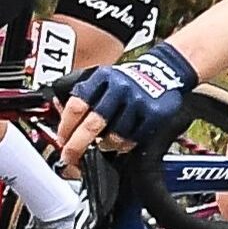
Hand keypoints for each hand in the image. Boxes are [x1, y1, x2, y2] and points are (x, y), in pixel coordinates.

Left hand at [59, 43, 197, 161]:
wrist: (164, 71)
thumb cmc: (127, 81)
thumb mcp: (103, 79)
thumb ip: (85, 97)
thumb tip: (63, 125)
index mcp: (102, 78)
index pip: (77, 107)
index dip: (66, 127)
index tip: (62, 140)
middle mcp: (120, 88)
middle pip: (92, 124)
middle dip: (77, 146)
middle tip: (69, 157)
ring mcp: (139, 101)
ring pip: (113, 135)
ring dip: (104, 146)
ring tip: (102, 146)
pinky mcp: (154, 114)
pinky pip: (134, 138)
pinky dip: (124, 146)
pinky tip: (120, 144)